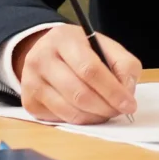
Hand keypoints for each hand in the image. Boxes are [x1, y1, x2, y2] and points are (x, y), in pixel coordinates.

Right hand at [14, 25, 140, 123]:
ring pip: (69, 110)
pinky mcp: (29, 102)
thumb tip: (127, 91)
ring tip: (107, 112)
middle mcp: (41, 59)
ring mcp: (31, 82)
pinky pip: (60, 119)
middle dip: (105, 107)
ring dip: (94, 117)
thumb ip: (123, 64)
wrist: (45, 51)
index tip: (129, 103)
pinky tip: (88, 112)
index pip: (90, 69)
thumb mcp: (103, 45)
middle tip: (120, 111)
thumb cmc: (80, 50)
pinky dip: (80, 120)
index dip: (112, 90)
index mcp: (63, 39)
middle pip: (79, 93)